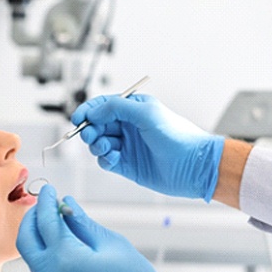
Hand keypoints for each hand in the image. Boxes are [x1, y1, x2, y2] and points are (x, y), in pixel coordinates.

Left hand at [16, 184, 176, 271]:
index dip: (46, 201)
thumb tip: (67, 205)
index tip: (49, 190)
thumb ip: (83, 223)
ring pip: (33, 258)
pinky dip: (48, 257)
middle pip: (25, 240)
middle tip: (45, 206)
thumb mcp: (112, 244)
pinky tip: (66, 251)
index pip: (45, 220)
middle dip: (31, 219)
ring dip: (39, 239)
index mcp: (65, 258)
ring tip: (58, 226)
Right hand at [71, 94, 224, 200]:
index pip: (103, 106)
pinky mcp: (127, 165)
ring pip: (99, 143)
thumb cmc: (177, 136)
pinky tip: (113, 158)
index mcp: (134, 109)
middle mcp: (129, 127)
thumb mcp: (145, 113)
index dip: (88, 111)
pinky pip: (106, 161)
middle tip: (89, 135)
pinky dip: (104, 160)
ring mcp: (128, 146)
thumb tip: (94, 112)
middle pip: (97, 125)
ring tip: (105, 147)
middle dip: (90, 129)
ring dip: (97, 145)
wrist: (193, 166)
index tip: (77, 119)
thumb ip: (116, 108)